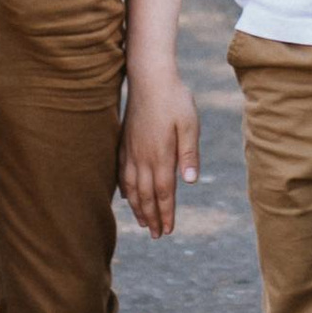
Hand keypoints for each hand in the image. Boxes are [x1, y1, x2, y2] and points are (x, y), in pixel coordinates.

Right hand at [118, 71, 199, 236]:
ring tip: (143, 222)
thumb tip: (190, 183)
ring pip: (131, 187)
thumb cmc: (174, 98)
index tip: (168, 231)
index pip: (163, 193)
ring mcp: (131, 149)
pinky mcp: (124, 141)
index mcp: (160, 155)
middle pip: (146, 195)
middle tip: (157, 235)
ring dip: (137, 207)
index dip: (166, 214)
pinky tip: (126, 195)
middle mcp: (142, 157)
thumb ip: (189, 154)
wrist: (148, 76)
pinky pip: (121, 172)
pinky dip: (124, 188)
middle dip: (152, 217)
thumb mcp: (189, 124)